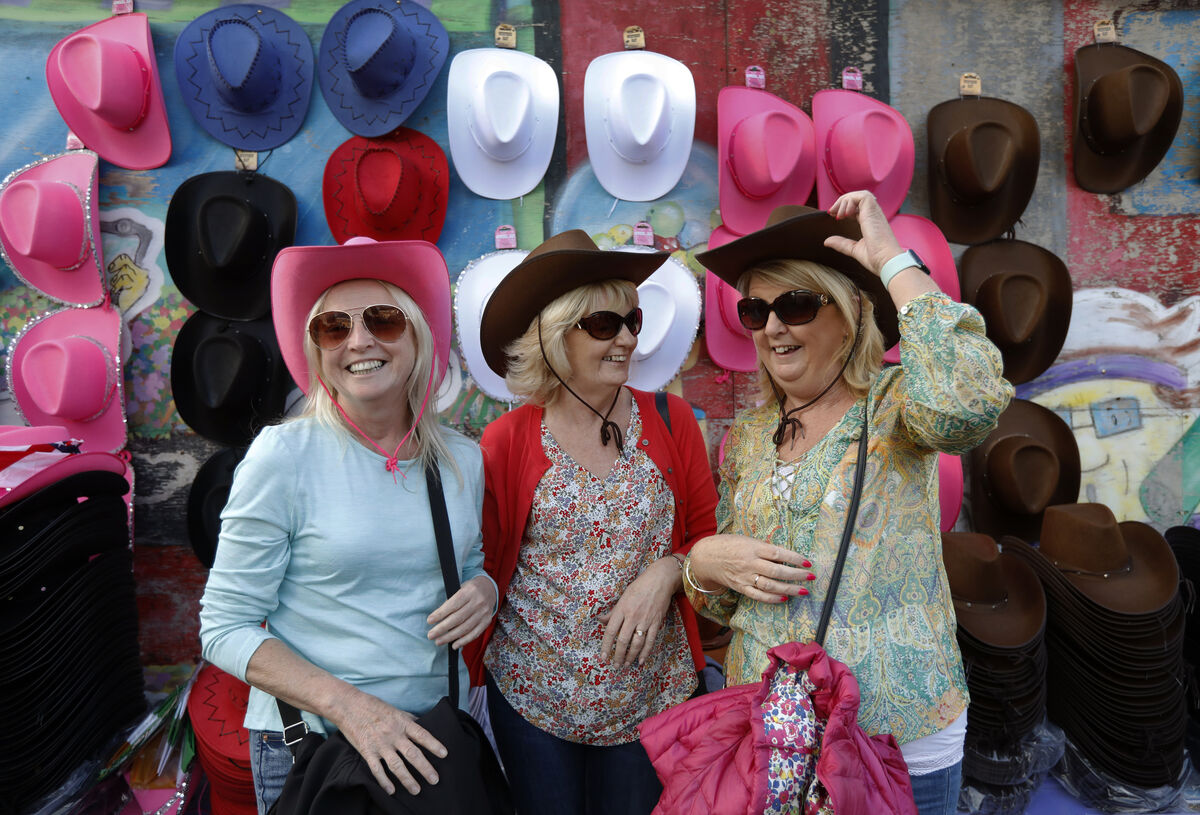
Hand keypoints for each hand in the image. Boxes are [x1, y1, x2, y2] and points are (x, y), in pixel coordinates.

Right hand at [329, 689, 447, 795]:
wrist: (349, 706)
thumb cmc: (373, 707)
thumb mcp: (395, 710)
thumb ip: (409, 720)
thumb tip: (423, 725)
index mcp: (402, 723)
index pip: (422, 734)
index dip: (434, 744)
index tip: (444, 754)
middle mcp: (393, 734)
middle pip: (412, 753)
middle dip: (425, 768)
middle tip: (435, 779)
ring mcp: (380, 744)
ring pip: (396, 765)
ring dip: (407, 779)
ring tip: (416, 790)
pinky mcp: (367, 751)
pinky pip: (377, 769)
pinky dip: (384, 781)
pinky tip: (391, 790)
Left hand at [427, 575, 494, 648]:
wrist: (489, 588)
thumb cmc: (470, 590)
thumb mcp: (460, 588)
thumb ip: (451, 601)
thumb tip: (438, 617)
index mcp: (469, 591)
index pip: (452, 605)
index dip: (440, 614)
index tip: (429, 621)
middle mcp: (478, 602)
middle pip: (458, 618)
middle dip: (442, 628)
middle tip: (431, 635)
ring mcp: (483, 613)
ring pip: (465, 628)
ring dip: (450, 637)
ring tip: (438, 641)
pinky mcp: (487, 621)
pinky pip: (474, 634)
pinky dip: (464, 641)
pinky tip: (454, 645)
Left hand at [598, 557, 678, 666]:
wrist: (660, 580)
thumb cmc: (639, 587)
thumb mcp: (622, 597)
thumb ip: (613, 612)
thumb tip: (601, 621)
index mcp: (622, 609)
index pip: (611, 631)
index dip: (606, 646)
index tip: (603, 657)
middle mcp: (633, 616)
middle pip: (623, 640)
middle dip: (618, 655)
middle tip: (615, 665)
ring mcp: (645, 620)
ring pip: (636, 643)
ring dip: (630, 656)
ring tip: (625, 664)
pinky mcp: (656, 623)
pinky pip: (650, 641)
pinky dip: (645, 652)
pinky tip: (641, 660)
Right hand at [688, 534, 813, 603]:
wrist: (706, 557)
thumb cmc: (729, 545)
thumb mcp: (747, 540)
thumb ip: (764, 548)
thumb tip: (785, 556)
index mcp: (752, 547)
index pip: (777, 553)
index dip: (794, 558)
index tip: (808, 562)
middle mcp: (749, 563)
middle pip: (777, 571)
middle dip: (796, 575)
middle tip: (811, 577)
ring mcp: (745, 577)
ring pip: (770, 585)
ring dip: (789, 589)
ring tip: (803, 590)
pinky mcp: (740, 587)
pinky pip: (758, 595)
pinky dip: (772, 598)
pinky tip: (784, 598)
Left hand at [823, 190, 904, 276]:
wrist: (886, 261)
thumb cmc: (876, 258)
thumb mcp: (853, 249)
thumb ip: (841, 243)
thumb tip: (827, 241)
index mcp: (870, 222)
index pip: (857, 208)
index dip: (844, 208)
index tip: (833, 215)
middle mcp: (873, 215)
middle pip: (857, 198)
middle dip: (842, 202)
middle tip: (831, 212)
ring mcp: (874, 212)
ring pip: (860, 195)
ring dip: (845, 201)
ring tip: (838, 215)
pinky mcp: (873, 210)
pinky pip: (862, 196)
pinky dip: (850, 201)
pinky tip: (845, 214)